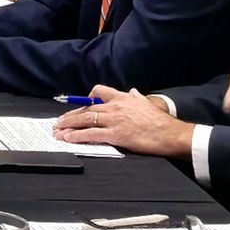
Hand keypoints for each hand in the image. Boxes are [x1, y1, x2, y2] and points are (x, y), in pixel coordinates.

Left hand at [54, 86, 193, 158]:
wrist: (170, 134)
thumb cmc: (161, 122)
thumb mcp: (147, 103)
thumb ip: (137, 97)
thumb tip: (133, 92)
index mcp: (123, 98)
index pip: (100, 91)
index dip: (87, 98)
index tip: (80, 105)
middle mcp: (116, 107)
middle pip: (87, 108)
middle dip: (71, 115)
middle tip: (60, 121)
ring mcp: (114, 120)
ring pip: (85, 120)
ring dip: (69, 125)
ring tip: (58, 130)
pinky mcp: (115, 134)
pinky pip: (91, 134)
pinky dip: (77, 135)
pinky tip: (69, 138)